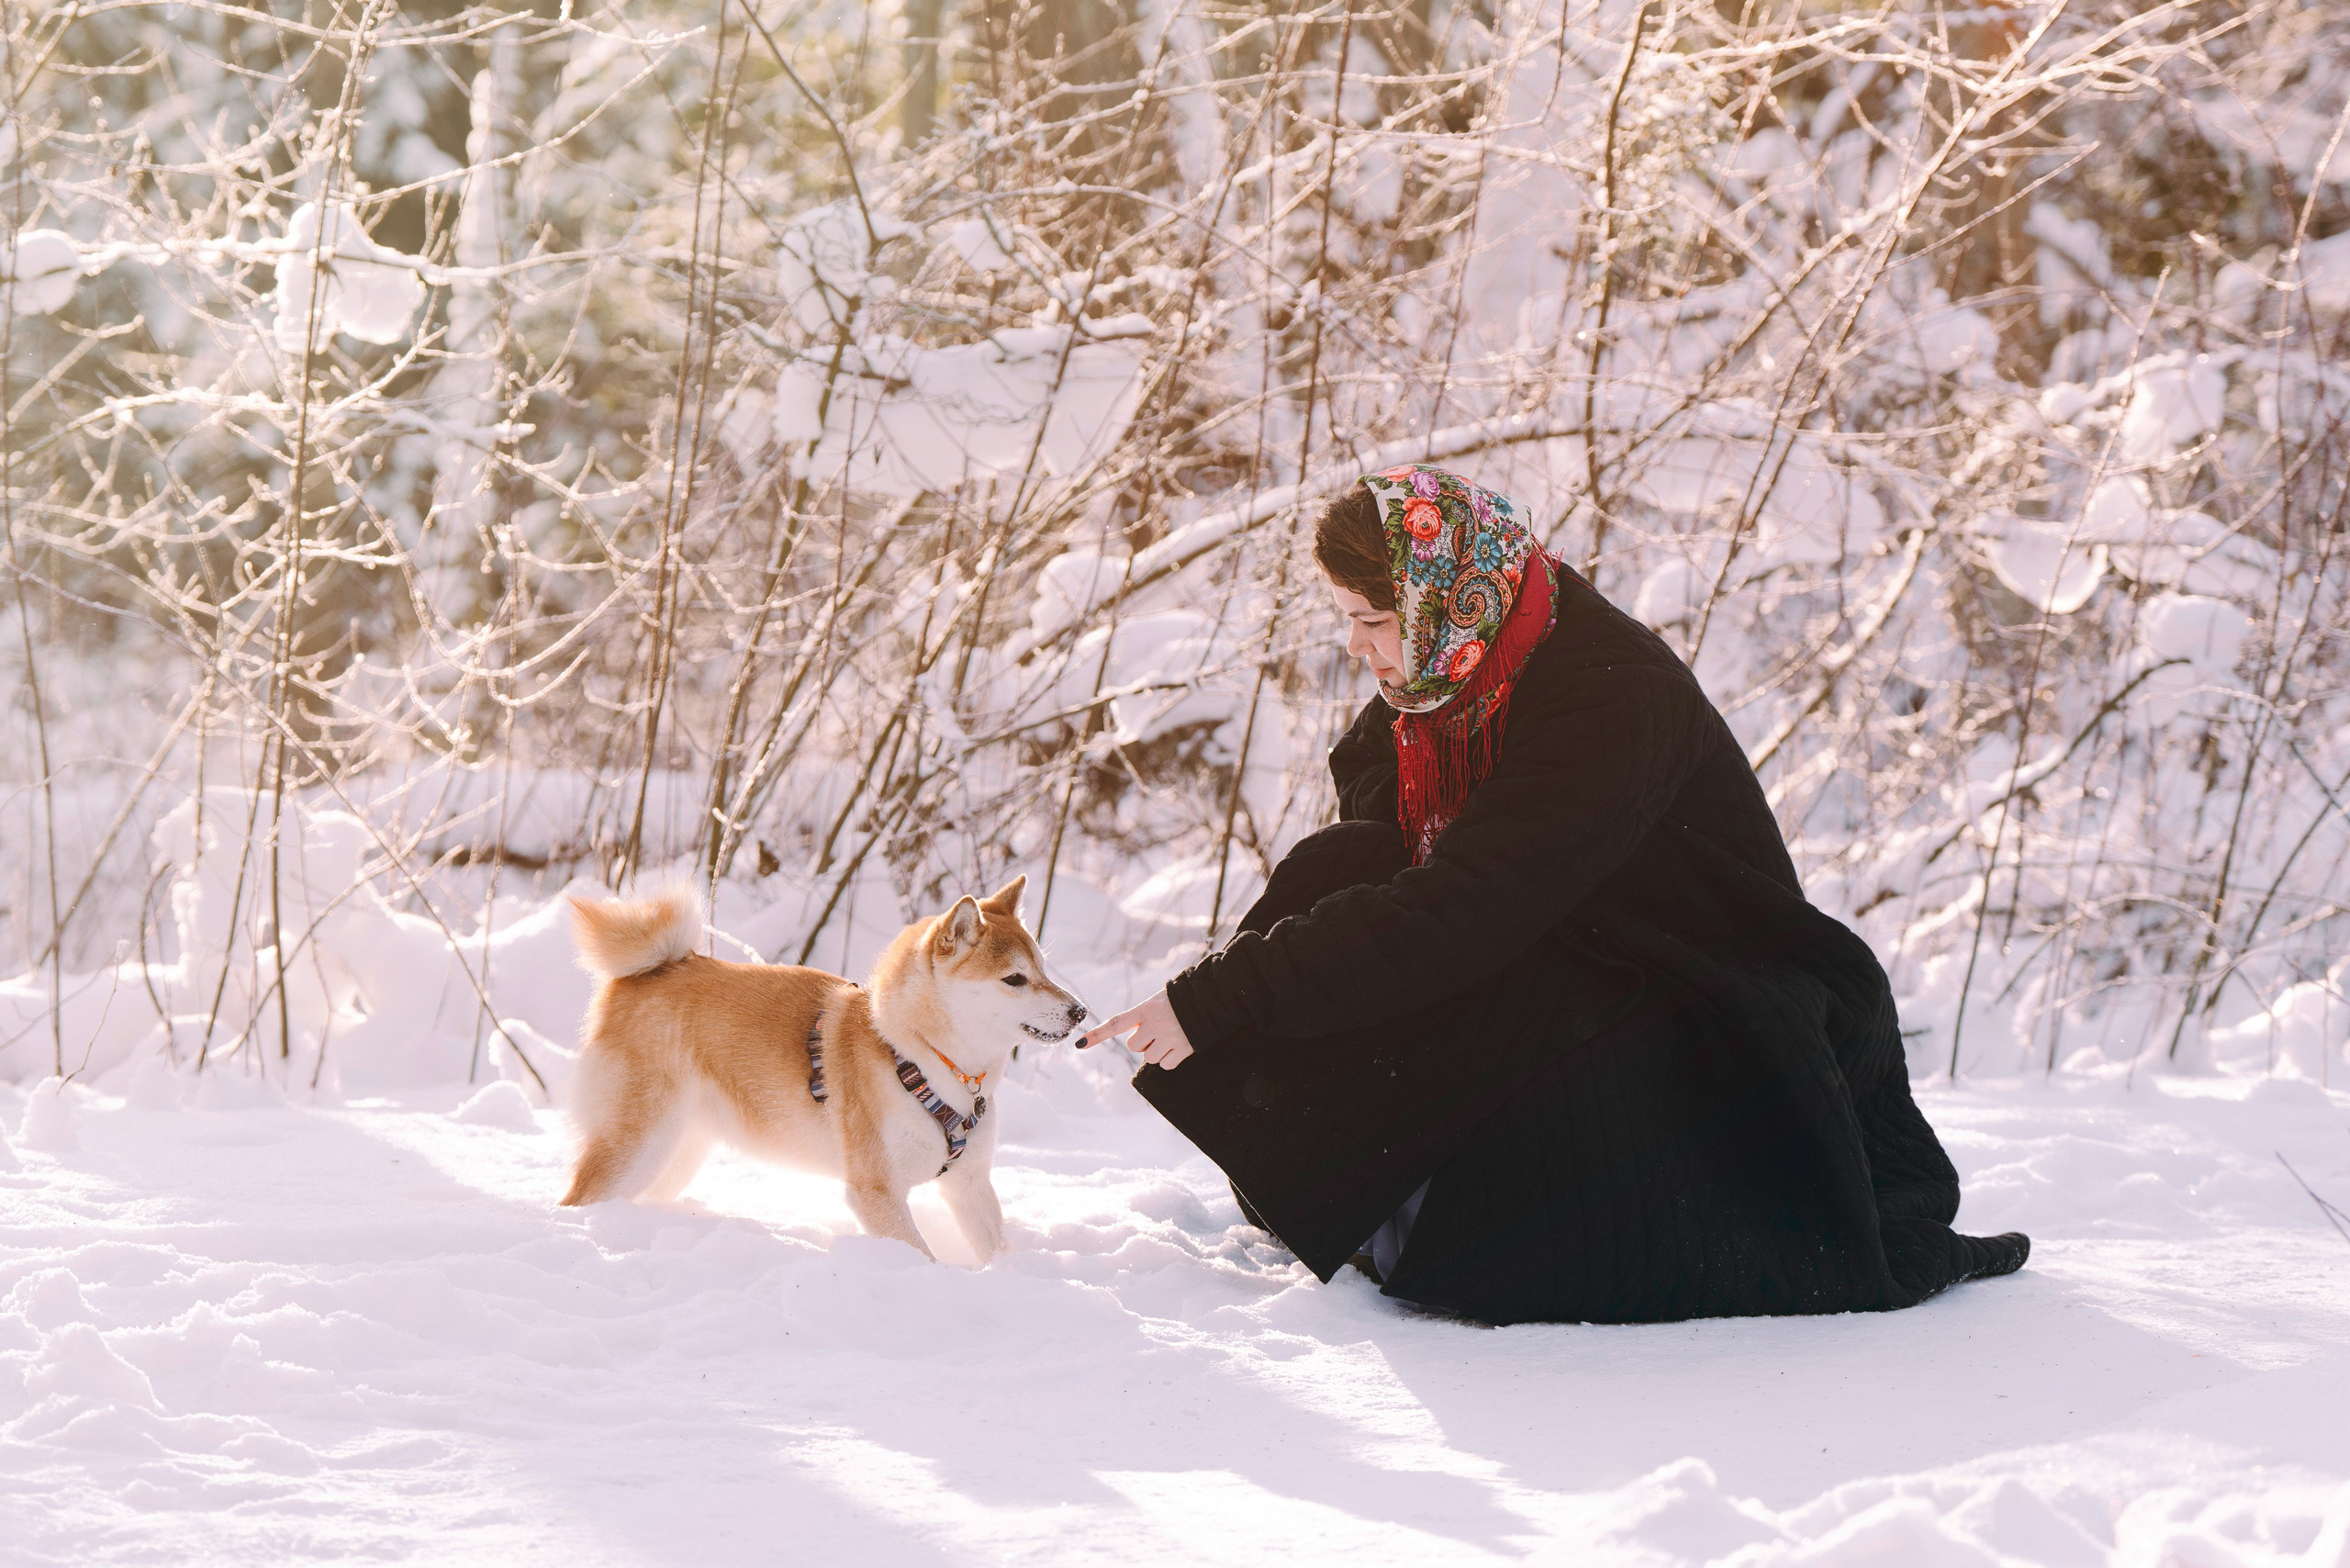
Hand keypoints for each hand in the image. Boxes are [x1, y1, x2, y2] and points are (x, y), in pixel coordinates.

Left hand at [1079, 988, 1193, 1069]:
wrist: (1209, 999)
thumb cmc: (1180, 1000)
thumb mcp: (1157, 1002)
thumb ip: (1143, 1018)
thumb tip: (1135, 1041)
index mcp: (1145, 1010)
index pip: (1116, 1023)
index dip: (1097, 1035)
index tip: (1079, 1045)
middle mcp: (1154, 1024)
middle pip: (1134, 1046)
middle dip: (1143, 1042)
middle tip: (1157, 1030)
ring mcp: (1168, 1037)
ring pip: (1149, 1058)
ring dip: (1157, 1051)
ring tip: (1170, 1035)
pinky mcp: (1182, 1049)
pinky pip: (1165, 1065)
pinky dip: (1170, 1059)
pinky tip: (1177, 1046)